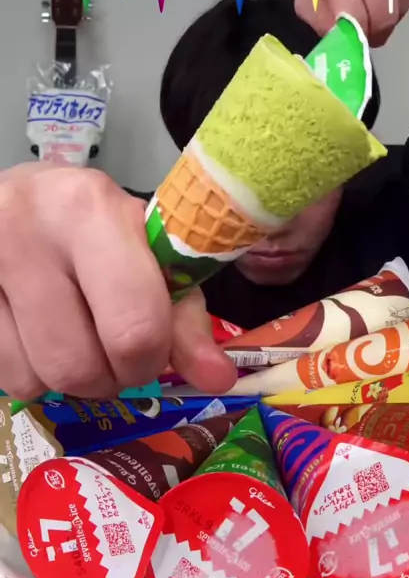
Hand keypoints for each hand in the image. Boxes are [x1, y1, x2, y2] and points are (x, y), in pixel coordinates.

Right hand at [0, 163, 235, 400]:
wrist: (20, 199)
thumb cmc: (93, 226)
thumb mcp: (147, 253)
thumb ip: (184, 315)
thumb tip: (218, 379)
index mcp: (92, 209)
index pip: (133, 328)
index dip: (149, 360)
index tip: (148, 352)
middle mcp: (26, 228)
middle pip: (79, 366)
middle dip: (108, 377)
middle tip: (111, 353)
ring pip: (35, 379)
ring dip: (65, 379)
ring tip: (71, 335)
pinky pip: (2, 377)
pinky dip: (28, 371)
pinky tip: (33, 332)